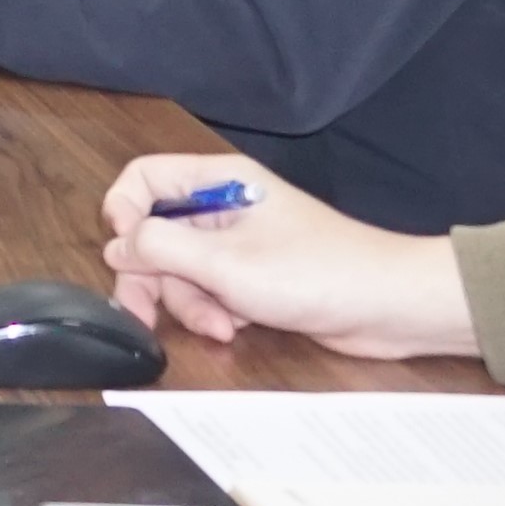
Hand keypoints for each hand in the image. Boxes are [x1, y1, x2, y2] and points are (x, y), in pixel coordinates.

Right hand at [94, 153, 478, 360]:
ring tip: (221, 325)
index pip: (144, 179)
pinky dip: (215, 311)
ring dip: (190, 303)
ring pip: (180, 270)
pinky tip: (237, 327)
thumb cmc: (315, 273)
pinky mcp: (253, 276)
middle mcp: (223, 204)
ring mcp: (238, 242)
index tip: (128, 255)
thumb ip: (161, 248)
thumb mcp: (225, 262)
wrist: (387, 305)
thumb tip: (116, 246)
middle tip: (148, 316)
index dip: (124, 214)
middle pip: (155, 233)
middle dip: (155, 277)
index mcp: (218, 179)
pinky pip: (209, 290)